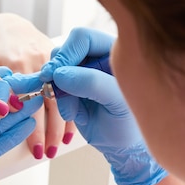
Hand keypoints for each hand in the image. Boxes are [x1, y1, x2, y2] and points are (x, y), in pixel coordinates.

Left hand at [0, 13, 77, 158]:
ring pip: (57, 100)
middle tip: (47, 153)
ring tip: (57, 147)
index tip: (35, 150)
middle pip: (45, 105)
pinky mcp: (58, 67)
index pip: (24, 103)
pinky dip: (68, 112)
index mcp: (16, 65)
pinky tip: (68, 131)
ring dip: (59, 126)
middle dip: (48, 132)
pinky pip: (65, 92)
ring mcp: (50, 63)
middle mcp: (35, 64)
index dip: (31, 127)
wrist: (8, 24)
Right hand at [10, 27, 166, 184]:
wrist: (122, 146)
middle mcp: (97, 58)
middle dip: (58, 72)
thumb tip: (59, 74)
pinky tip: (75, 115)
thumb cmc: (130, 124)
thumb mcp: (118, 102)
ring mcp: (82, 73)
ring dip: (58, 90)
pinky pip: (54, 88)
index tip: (58, 73)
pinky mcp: (71, 89)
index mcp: (115, 51)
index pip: (83, 38)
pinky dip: (60, 102)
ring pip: (55, 70)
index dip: (67, 52)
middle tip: (55, 90)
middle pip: (64, 50)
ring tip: (72, 111)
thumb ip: (93, 83)